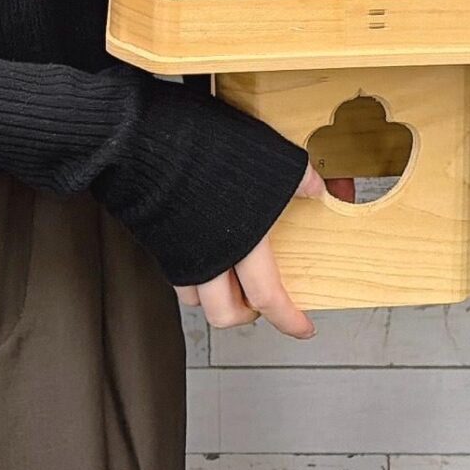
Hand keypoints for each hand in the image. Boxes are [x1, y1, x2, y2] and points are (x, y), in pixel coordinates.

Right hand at [174, 166, 322, 338]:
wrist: (151, 141)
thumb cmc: (209, 149)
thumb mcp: (272, 159)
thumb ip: (299, 179)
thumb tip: (318, 188)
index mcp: (244, 245)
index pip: (269, 299)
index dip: (289, 320)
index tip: (304, 328)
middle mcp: (209, 260)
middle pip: (224, 314)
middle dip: (246, 315)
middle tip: (261, 303)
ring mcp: (178, 253)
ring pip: (196, 297)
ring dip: (216, 295)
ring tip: (232, 277)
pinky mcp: (158, 240)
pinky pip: (176, 268)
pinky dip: (194, 270)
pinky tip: (204, 249)